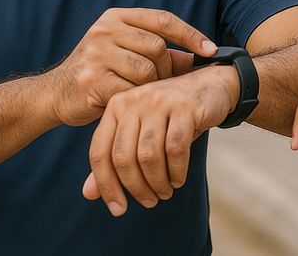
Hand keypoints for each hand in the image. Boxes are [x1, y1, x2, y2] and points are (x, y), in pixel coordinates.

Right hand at [43, 8, 217, 126]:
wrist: (55, 94)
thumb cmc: (99, 74)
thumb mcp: (125, 53)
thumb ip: (159, 53)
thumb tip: (200, 56)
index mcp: (116, 18)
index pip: (163, 19)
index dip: (190, 34)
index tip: (211, 49)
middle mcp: (105, 30)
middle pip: (157, 47)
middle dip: (167, 69)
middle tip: (161, 85)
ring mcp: (96, 53)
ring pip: (147, 70)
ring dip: (151, 86)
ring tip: (142, 94)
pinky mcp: (92, 79)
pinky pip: (131, 90)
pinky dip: (136, 99)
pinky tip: (127, 102)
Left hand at [81, 63, 239, 215]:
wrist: (210, 87)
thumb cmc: (171, 117)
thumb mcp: (141, 135)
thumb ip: (114, 161)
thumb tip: (88, 194)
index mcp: (116, 106)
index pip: (99, 151)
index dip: (106, 185)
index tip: (118, 210)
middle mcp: (133, 100)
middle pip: (123, 156)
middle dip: (136, 187)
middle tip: (150, 201)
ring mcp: (158, 101)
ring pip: (149, 155)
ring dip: (157, 182)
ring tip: (165, 192)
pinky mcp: (184, 107)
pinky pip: (176, 149)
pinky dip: (177, 171)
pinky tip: (179, 179)